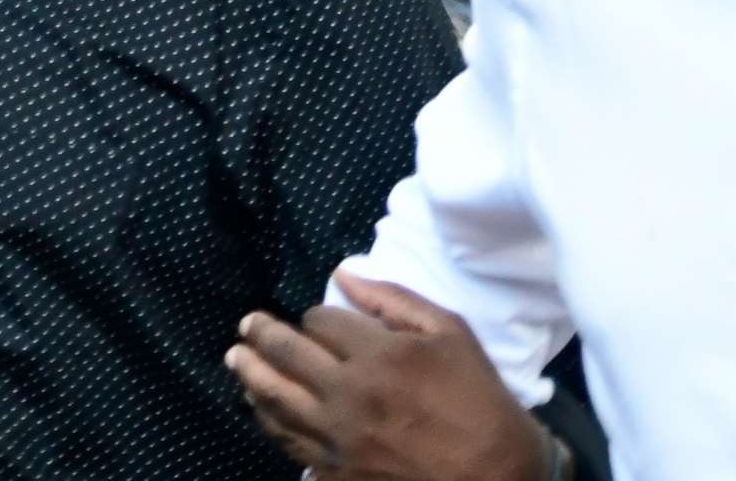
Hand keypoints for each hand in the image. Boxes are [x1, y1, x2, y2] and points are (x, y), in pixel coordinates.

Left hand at [227, 270, 552, 480]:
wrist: (498, 479)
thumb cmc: (480, 403)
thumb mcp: (452, 335)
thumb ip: (394, 300)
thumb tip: (344, 274)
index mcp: (379, 355)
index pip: (320, 321)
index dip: (317, 317)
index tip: (320, 322)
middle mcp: (348, 394)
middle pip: (284, 353)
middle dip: (260, 333)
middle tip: (247, 324)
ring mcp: (337, 438)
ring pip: (274, 399)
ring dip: (249, 374)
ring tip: (237, 359)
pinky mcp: (335, 473)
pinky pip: (288, 442)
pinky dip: (268, 420)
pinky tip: (260, 407)